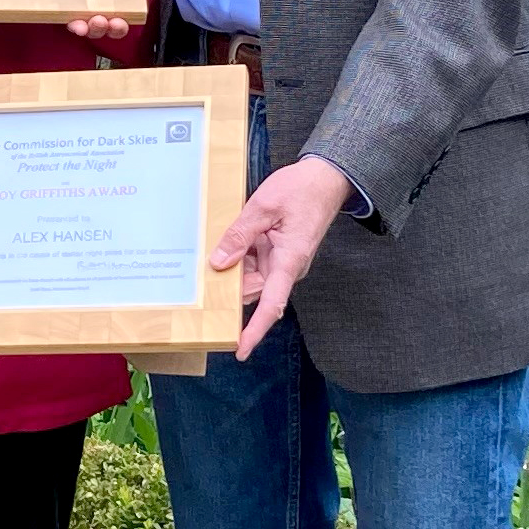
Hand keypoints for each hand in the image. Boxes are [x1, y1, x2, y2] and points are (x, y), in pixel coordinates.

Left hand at [210, 158, 352, 359]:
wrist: (325, 179)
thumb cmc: (301, 190)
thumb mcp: (263, 207)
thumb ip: (239, 235)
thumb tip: (219, 262)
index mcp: (289, 260)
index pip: (271, 304)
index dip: (254, 330)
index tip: (240, 349)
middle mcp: (287, 267)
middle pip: (253, 291)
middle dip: (229, 287)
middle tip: (202, 278)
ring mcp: (282, 261)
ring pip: (250, 278)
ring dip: (234, 269)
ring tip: (216, 250)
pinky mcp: (278, 253)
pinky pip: (254, 264)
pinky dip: (239, 257)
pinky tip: (227, 244)